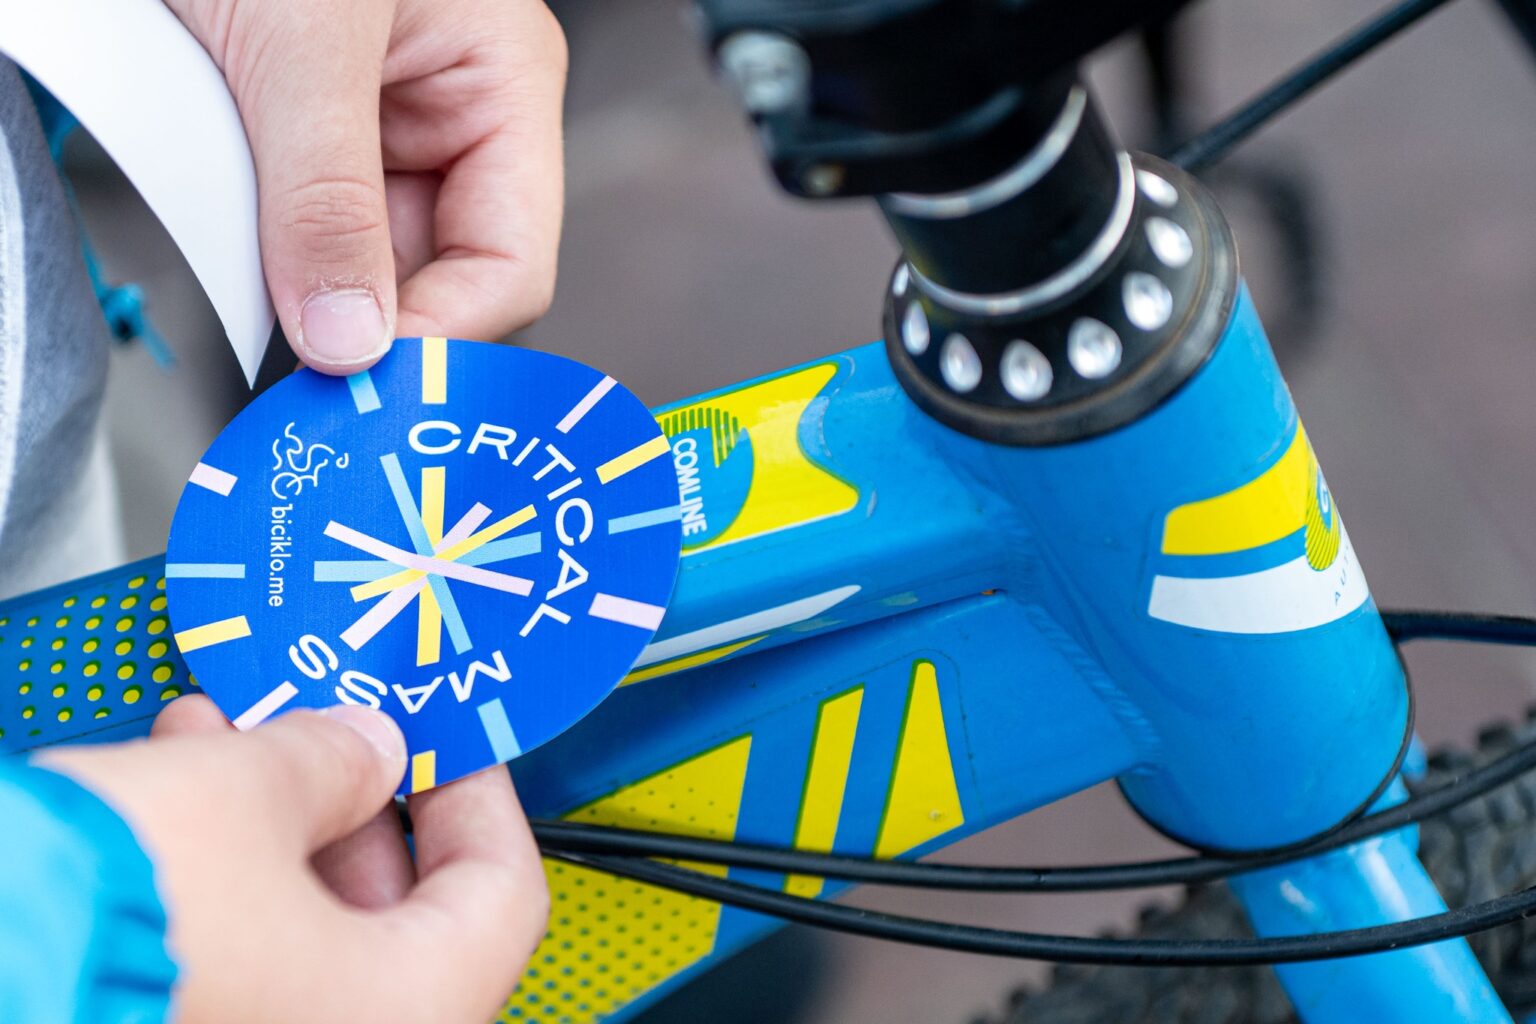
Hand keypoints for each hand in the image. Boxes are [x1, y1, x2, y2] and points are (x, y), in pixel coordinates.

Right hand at [38, 695, 547, 1023]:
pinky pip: (234, 957)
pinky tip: (166, 792)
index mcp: (406, 1013)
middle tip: (329, 728)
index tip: (447, 738)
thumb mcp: (242, 795)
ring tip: (222, 738)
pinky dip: (216, 875)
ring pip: (303, 931)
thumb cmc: (99, 917)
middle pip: (396, 915)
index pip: (502, 894)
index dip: (478, 794)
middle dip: (350, 800)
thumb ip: (332, 760)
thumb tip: (367, 745)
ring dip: (270, 822)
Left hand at [163, 0, 567, 371]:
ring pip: (355, 258)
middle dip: (361, 318)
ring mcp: (377, 125)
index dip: (440, 335)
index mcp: (503, 85)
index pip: (506, 265)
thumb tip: (349, 342)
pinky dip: (251, 244)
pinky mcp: (301, 129)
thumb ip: (328, 197)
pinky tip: (221, 236)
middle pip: (432, 277)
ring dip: (297, 279)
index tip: (362, 387)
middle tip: (298, 378)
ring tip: (240, 268)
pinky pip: (292, 222)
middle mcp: (452, 115)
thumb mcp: (301, 45)